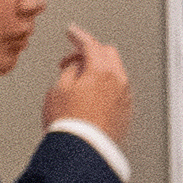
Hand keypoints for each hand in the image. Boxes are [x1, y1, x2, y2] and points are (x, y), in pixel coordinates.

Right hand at [49, 29, 132, 147]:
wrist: (82, 150)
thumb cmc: (69, 122)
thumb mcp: (57, 89)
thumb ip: (69, 71)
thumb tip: (76, 67)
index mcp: (101, 70)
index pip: (90, 44)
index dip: (78, 35)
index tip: (72, 32)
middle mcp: (118, 80)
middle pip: (107, 54)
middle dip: (90, 52)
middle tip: (72, 59)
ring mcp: (124, 96)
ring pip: (114, 72)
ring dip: (98, 71)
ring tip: (79, 82)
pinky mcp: (125, 110)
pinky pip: (116, 90)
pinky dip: (104, 87)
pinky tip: (90, 96)